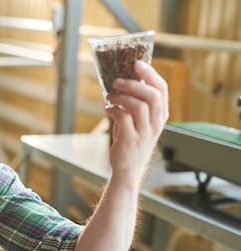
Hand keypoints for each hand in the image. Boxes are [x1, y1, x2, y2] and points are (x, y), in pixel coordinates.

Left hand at [105, 60, 168, 186]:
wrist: (127, 168)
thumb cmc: (131, 140)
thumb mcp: (138, 120)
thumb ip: (136, 103)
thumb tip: (123, 80)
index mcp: (161, 115)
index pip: (162, 89)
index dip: (150, 74)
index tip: (136, 63)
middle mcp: (156, 123)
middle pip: (152, 95)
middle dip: (133, 83)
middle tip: (116, 80)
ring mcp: (145, 132)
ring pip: (139, 106)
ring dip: (121, 96)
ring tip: (110, 95)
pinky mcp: (131, 140)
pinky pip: (124, 118)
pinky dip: (114, 110)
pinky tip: (107, 109)